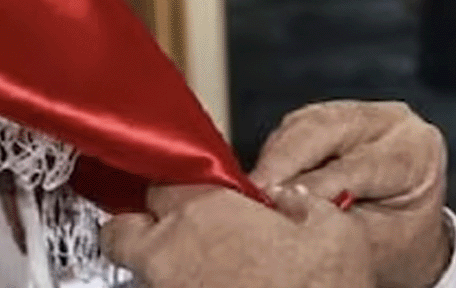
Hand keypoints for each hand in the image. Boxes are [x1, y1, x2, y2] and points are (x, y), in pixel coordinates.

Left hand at [102, 184, 373, 287]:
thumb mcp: (334, 230)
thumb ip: (302, 204)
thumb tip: (291, 200)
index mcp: (206, 211)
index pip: (161, 177)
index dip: (175, 180)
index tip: (190, 186)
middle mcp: (171, 254)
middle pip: (121, 229)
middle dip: (138, 224)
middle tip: (166, 225)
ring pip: (142, 268)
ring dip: (163, 263)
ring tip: (202, 265)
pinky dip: (179, 285)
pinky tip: (213, 285)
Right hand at [251, 101, 451, 287]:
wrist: (405, 230)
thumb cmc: (400, 239)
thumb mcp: (379, 238)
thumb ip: (339, 219)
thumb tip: (292, 204)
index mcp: (416, 150)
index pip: (360, 163)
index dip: (317, 184)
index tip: (283, 203)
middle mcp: (390, 122)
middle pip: (328, 128)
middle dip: (284, 161)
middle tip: (256, 192)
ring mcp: (359, 114)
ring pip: (305, 123)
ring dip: (274, 156)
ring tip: (254, 189)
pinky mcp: (330, 118)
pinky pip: (294, 128)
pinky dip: (274, 153)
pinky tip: (264, 179)